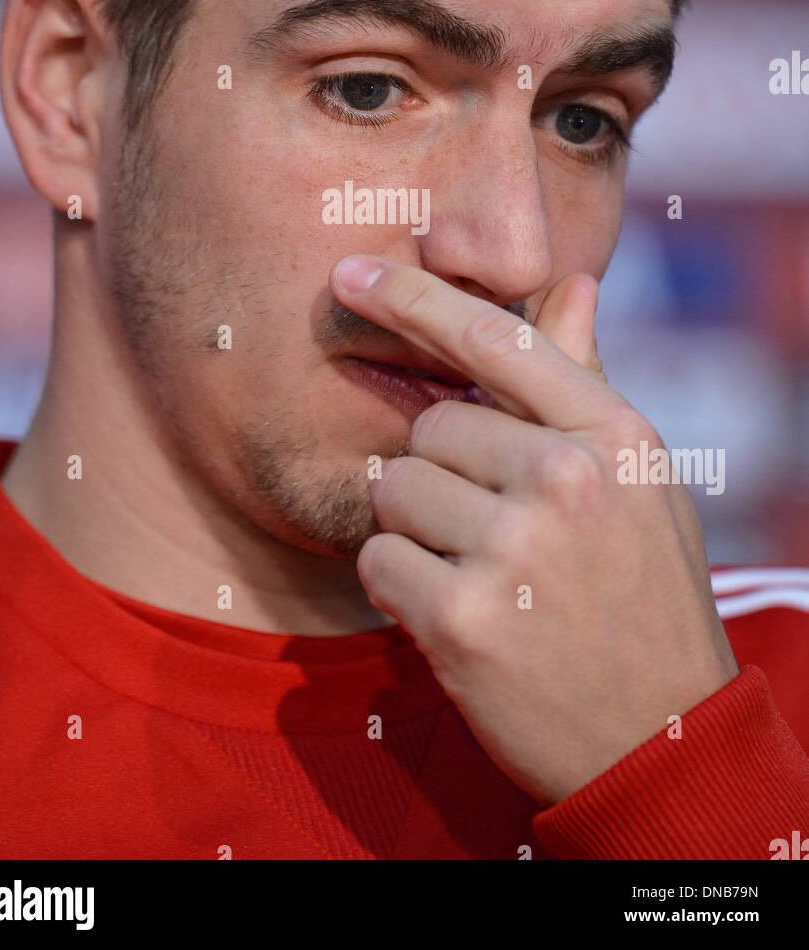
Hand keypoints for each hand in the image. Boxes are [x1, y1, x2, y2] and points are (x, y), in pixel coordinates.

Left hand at [329, 255, 738, 804]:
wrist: (659, 738)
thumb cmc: (643, 595)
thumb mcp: (639, 484)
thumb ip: (585, 386)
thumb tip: (573, 283)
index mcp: (613, 435)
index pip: (496, 340)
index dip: (415, 298)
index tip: (351, 273)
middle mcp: (566, 479)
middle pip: (429, 427)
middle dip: (439, 473)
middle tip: (490, 530)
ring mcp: (515, 549)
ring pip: (394, 491)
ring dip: (416, 531)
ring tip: (480, 575)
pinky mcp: (464, 618)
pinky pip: (376, 560)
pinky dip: (398, 587)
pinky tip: (455, 615)